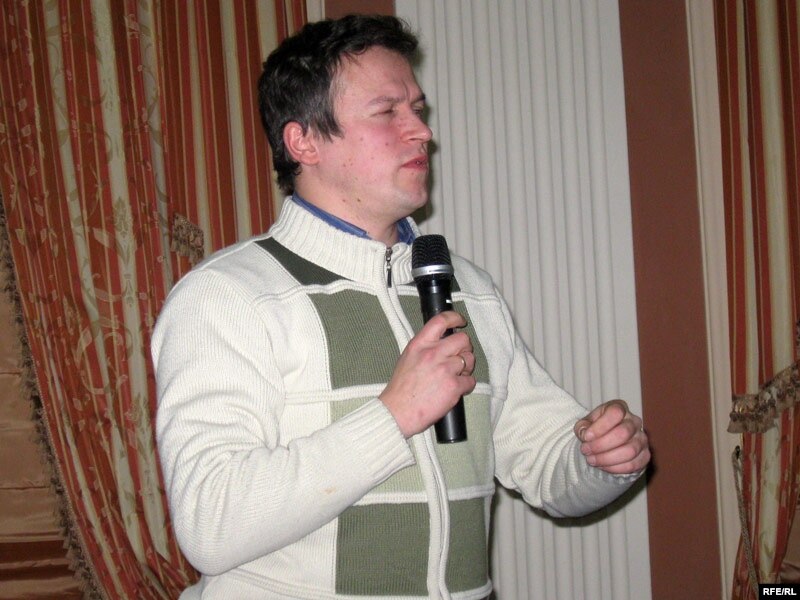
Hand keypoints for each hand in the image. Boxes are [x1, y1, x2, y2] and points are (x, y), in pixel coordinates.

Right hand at [380, 311, 475, 437]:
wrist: (397, 412)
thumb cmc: (401, 390)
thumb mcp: (407, 358)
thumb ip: (424, 348)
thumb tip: (442, 342)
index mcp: (419, 344)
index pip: (441, 320)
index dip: (455, 318)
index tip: (461, 322)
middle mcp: (433, 353)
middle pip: (462, 339)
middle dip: (465, 347)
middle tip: (460, 356)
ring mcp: (445, 369)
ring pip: (469, 359)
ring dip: (466, 367)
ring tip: (456, 375)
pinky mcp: (453, 386)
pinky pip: (470, 380)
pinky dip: (466, 385)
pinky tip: (456, 388)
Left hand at [573, 399, 649, 474]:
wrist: (606, 442)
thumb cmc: (595, 429)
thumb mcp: (585, 424)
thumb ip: (582, 427)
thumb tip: (585, 435)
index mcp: (620, 408)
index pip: (615, 413)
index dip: (600, 426)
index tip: (586, 437)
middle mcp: (634, 421)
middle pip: (623, 433)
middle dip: (600, 445)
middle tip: (585, 450)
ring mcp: (642, 439)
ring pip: (629, 451)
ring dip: (606, 458)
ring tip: (591, 459)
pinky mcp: (645, 456)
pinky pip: (633, 465)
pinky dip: (614, 468)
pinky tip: (602, 466)